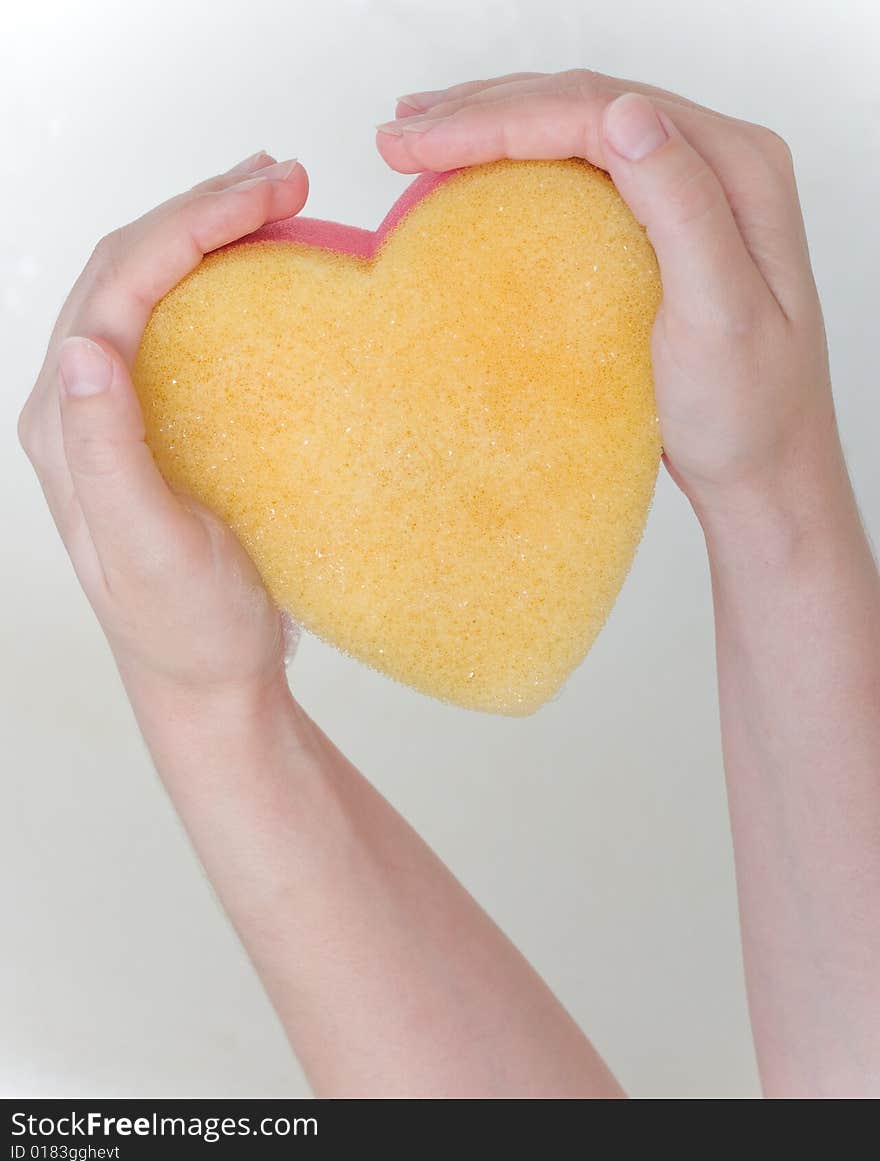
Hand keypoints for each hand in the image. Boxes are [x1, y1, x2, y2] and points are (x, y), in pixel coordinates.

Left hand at [18, 151, 308, 697]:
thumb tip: (84, 349)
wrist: (206, 678)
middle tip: (285, 178)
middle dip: (200, 211)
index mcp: (67, 425)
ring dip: (206, 235)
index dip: (189, 225)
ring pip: (148, 291)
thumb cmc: (187, 625)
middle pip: (127, 271)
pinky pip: (176, 330)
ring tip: (275, 203)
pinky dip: (219, 284)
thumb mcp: (149, 549)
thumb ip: (106, 454)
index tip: (269, 193)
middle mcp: (78, 406)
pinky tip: (260, 272)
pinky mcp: (153, 428)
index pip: (118, 288)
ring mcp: (115, 414)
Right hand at [376, 71, 839, 518]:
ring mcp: (688, 194)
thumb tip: (625, 112)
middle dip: (482, 111)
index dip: (500, 118)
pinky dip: (519, 164)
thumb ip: (683, 208)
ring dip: (494, 125)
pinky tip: (475, 172)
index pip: (598, 113)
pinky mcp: (661, 229)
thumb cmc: (748, 412)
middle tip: (397, 136)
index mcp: (735, 170)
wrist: (766, 471)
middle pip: (583, 106)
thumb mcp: (722, 316)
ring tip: (418, 136)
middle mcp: (715, 164)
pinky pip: (582, 173)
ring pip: (577, 131)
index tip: (419, 144)